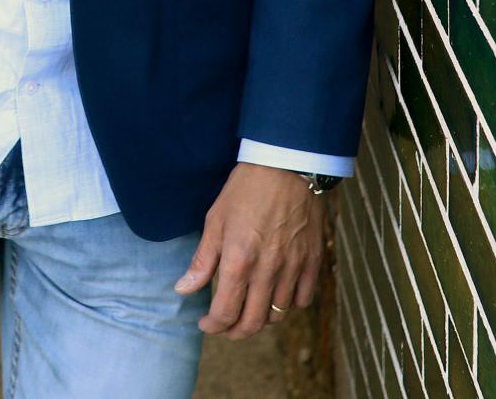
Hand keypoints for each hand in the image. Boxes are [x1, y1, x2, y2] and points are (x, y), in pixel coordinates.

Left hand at [172, 164, 323, 337]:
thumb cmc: (246, 188)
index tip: (205, 323)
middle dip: (234, 331)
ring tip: (247, 308)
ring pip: (277, 314)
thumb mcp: (215, 219)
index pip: (225, 312)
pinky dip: (288, 305)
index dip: (212, 325)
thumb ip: (202, 260)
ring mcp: (293, 268)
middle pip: (253, 322)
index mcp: (239, 260)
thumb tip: (183, 290)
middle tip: (224, 326)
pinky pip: (302, 299)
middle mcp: (268, 271)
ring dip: (260, 319)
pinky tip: (275, 294)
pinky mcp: (312, 262)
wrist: (286, 164)